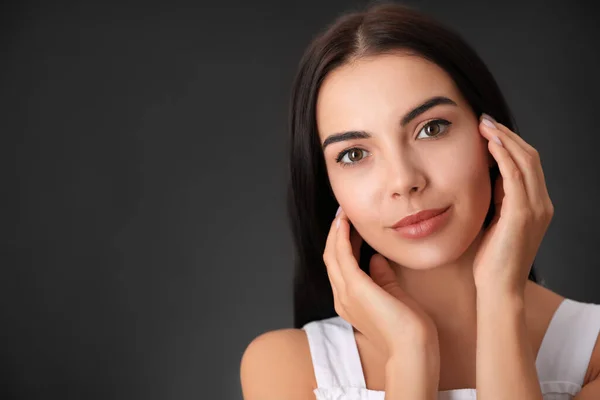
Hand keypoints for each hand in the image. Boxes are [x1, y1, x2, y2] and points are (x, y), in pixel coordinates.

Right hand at [323, 207, 439, 360]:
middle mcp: (342, 297)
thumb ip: (382, 277)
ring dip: (336, 231)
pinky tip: (344, 223)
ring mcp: (346, 293)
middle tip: (343, 213)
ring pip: (332, 255)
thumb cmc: (408, 328)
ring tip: (343, 213)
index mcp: (349, 302)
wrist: (412, 347)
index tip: (349, 226)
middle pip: (331, 258)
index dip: (341, 245)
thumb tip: (376, 259)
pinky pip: (342, 256)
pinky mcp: (355, 287)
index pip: (340, 267)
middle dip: (335, 234)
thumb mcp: (392, 295)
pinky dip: (341, 237)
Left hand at [473, 114, 553, 295]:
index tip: (488, 130)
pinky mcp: (522, 215)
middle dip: (506, 135)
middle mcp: (541, 204)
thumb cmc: (492, 260)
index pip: (527, 164)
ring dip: (504, 140)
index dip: (509, 143)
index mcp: (536, 206)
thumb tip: (487, 174)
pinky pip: (516, 177)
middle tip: (484, 120)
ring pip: (525, 162)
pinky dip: (503, 157)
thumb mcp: (495, 222)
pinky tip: (490, 144)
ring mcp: (535, 209)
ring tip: (484, 126)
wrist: (498, 289)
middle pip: (530, 157)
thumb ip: (498, 199)